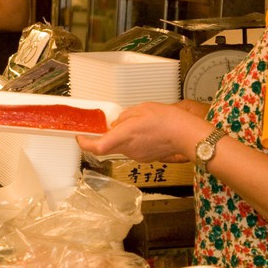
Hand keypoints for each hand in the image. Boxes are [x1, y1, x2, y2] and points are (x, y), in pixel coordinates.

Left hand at [76, 101, 211, 162]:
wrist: (188, 135)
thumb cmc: (168, 120)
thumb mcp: (141, 109)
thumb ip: (124, 117)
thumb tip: (116, 124)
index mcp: (124, 136)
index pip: (97, 146)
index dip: (84, 143)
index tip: (79, 137)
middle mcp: (128, 149)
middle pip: (107, 146)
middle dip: (104, 136)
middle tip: (107, 125)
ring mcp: (137, 155)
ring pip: (121, 146)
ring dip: (121, 137)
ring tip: (136, 123)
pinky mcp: (146, 158)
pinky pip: (132, 149)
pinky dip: (132, 141)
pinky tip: (145, 131)